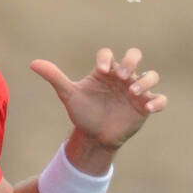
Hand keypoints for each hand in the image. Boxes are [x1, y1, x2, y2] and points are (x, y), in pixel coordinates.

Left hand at [29, 47, 166, 151]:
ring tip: (134, 91)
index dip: (106, 58)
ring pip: (152, 75)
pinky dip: (157, 101)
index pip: (108, 55)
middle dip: (131, 62)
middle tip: (122, 76)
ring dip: (146, 80)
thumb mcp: (69, 95)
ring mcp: (136, 91)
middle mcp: (122, 77)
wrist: (93, 137)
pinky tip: (148, 107)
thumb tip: (33, 63)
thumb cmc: (83, 112)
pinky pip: (160, 99)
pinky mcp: (145, 107)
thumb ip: (55, 78)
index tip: (100, 71)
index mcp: (105, 71)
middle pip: (134, 56)